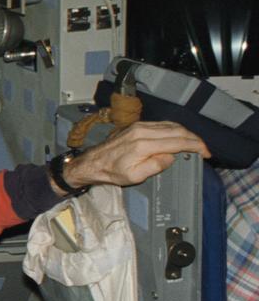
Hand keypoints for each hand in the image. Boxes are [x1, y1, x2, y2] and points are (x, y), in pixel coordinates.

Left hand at [66, 121, 209, 188]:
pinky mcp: (136, 126)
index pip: (177, 141)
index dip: (195, 146)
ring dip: (186, 133)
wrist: (93, 162)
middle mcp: (142, 131)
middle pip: (177, 130)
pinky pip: (161, 124)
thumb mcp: (134, 176)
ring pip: (171, 125)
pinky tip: (179, 137)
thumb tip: (171, 157)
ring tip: (195, 144)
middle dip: (194, 139)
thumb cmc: (112, 172)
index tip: (205, 153)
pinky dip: (175, 130)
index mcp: (143, 144)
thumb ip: (155, 166)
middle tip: (204, 150)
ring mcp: (139, 126)